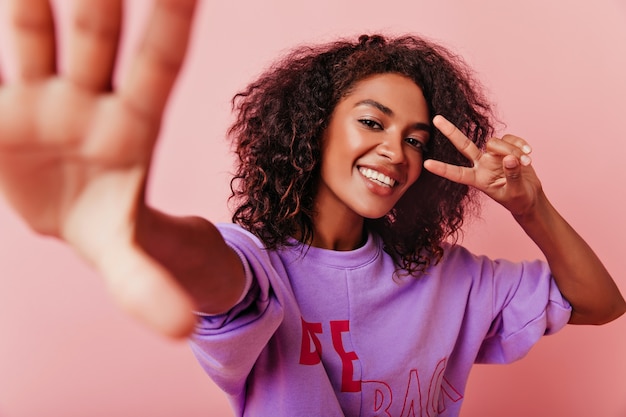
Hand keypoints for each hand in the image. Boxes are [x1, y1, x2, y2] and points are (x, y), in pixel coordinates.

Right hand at [0, 0, 198, 336]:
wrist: (66, 214)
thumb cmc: (111, 226)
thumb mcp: (129, 258)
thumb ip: (150, 288)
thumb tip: (183, 331)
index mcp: (133, 128)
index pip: (158, 66)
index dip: (170, 24)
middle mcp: (90, 98)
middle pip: (95, 37)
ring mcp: (43, 95)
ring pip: (34, 31)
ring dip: (28, 0)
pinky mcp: (1, 105)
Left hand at [424, 115, 542, 216]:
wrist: (529, 197)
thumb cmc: (518, 200)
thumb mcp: (515, 192)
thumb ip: (512, 176)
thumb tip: (510, 158)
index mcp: (477, 180)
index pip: (457, 173)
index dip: (442, 169)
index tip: (426, 164)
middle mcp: (481, 165)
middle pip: (463, 145)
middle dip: (450, 132)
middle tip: (436, 119)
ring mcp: (492, 156)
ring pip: (495, 142)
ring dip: (512, 149)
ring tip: (526, 162)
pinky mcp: (506, 148)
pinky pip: (509, 138)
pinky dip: (520, 144)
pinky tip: (528, 153)